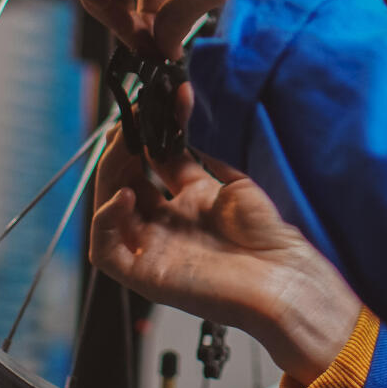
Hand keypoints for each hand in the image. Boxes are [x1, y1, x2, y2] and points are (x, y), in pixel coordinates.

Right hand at [90, 118, 360, 385]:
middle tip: (128, 123)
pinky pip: (105, 250)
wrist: (282, 278)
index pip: (152, 164)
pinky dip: (106, 220)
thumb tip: (179, 133)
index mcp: (189, 203)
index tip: (146, 109)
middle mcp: (166, 225)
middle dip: (122, 150)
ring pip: (109, 210)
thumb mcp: (233, 186)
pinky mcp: (144, 275)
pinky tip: (126, 194)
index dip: (145, 136)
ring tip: (124, 147)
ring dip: (109, 175)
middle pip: (124, 182)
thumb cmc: (266, 236)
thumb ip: (201, 163)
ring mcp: (152, 250)